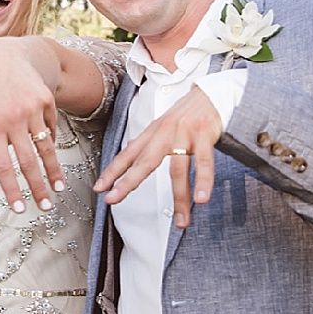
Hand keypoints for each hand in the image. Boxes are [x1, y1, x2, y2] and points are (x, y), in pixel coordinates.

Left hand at [0, 39, 62, 212]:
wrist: (3, 58)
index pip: (3, 166)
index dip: (12, 190)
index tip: (19, 210)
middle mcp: (12, 118)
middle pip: (28, 162)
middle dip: (38, 188)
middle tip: (46, 207)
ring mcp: (31, 108)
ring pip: (46, 148)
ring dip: (53, 171)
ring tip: (59, 188)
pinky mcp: (46, 100)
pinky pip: (51, 128)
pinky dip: (51, 143)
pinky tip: (51, 156)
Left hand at [93, 85, 222, 226]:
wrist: (213, 92)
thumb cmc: (189, 112)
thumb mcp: (164, 125)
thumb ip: (149, 142)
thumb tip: (131, 154)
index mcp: (153, 132)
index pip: (128, 154)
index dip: (112, 172)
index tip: (99, 189)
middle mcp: (165, 132)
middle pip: (144, 161)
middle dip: (127, 182)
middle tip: (114, 200)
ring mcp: (184, 133)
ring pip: (177, 170)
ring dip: (180, 198)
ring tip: (181, 221)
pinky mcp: (204, 134)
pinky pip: (204, 162)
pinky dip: (203, 182)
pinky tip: (201, 199)